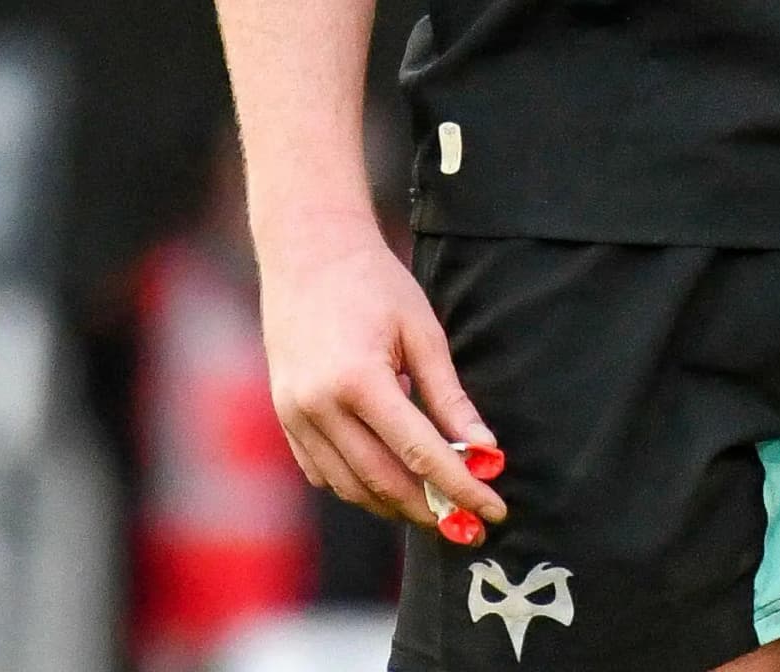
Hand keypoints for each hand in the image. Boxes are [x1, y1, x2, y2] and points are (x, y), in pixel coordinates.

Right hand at [257, 229, 506, 535]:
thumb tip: (484, 451)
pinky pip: (324, 474)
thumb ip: (450, 398)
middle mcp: (319, 406)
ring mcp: (295, 417)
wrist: (307, 253)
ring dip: (396, 506)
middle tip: (469, 524)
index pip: (419, 453)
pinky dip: (359, 488)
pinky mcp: (286, 420)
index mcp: (358, 380)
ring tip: (437, 509)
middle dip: (431, 509)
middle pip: (383, 481)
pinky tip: (390, 484)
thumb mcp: (422, 332)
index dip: (460, 487)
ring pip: (351, 487)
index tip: (493, 509)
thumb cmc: (374, 283)